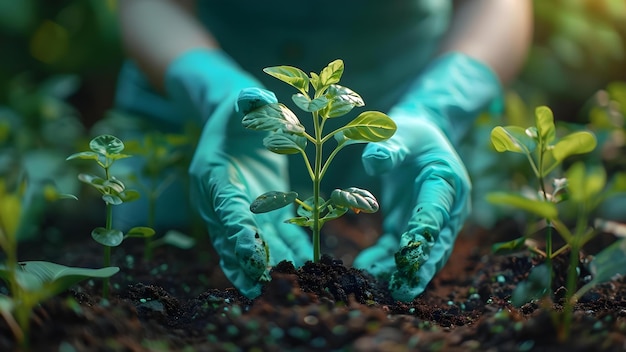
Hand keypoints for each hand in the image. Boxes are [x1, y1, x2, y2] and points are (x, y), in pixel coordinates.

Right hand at [167, 50, 311, 297]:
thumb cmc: (240, 109)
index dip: (238, 227)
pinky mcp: (262, 213)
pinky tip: (304, 270)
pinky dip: (286, 253)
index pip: (225, 206)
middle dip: (252, 262)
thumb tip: (255, 98)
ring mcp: (242, 210)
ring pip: (253, 246)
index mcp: (212, 175)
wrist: (239, 120)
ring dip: (271, 267)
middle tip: (268, 286)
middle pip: (234, 237)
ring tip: (288, 288)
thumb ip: (247, 103)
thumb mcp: (242, 102)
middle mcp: (221, 200)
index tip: (252, 249)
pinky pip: (273, 238)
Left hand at [352, 53, 501, 300]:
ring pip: (417, 254)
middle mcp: (445, 208)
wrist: (416, 138)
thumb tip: (375, 161)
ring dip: (398, 272)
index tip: (408, 252)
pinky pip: (397, 249)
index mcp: (447, 182)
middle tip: (403, 290)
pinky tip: (365, 269)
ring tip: (376, 287)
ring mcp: (427, 221)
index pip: (436, 211)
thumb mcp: (402, 132)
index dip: (422, 232)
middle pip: (435, 243)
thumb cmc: (410, 133)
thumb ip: (391, 147)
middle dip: (419, 268)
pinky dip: (383, 261)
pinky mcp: (407, 226)